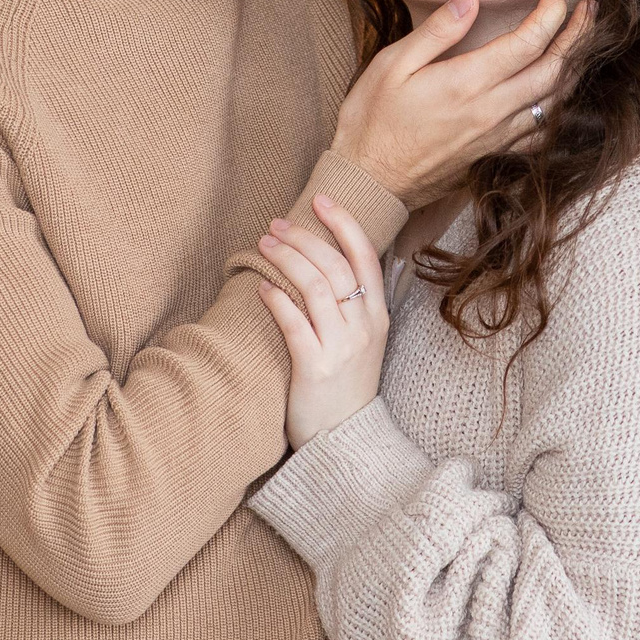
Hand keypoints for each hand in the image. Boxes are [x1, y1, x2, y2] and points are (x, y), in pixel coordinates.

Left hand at [259, 194, 390, 450]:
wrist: (344, 439)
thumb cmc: (346, 385)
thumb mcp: (364, 340)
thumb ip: (354, 303)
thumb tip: (332, 259)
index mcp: (378, 315)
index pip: (366, 256)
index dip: (344, 223)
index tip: (321, 199)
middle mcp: (364, 326)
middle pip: (334, 265)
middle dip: (304, 238)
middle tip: (276, 224)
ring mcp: (342, 346)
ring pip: (314, 286)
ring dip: (286, 259)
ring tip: (264, 244)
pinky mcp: (316, 367)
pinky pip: (295, 323)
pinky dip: (278, 300)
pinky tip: (262, 287)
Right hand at [333, 0, 595, 205]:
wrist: (368, 183)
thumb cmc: (372, 121)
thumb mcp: (392, 65)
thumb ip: (436, 31)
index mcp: (467, 82)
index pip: (528, 41)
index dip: (552, 10)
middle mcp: (491, 110)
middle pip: (554, 68)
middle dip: (577, 33)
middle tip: (589, 5)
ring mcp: (497, 136)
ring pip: (554, 100)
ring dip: (575, 67)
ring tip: (584, 39)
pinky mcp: (495, 153)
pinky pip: (542, 132)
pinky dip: (560, 108)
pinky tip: (564, 94)